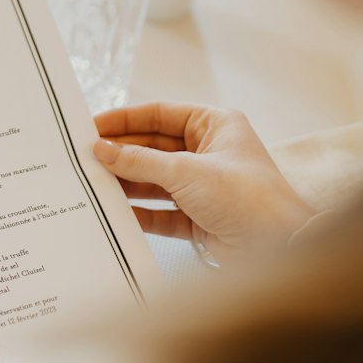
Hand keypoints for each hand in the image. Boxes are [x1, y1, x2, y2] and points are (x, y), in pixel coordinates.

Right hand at [94, 103, 313, 262]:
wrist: (278, 247)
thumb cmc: (246, 197)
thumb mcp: (185, 171)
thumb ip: (140, 162)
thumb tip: (103, 150)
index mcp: (216, 125)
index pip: (160, 114)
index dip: (125, 119)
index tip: (92, 126)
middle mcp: (209, 152)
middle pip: (154, 147)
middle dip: (122, 153)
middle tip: (85, 158)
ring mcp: (204, 186)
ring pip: (155, 180)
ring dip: (127, 183)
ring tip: (92, 184)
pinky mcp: (200, 218)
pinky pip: (161, 211)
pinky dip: (140, 212)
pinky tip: (115, 212)